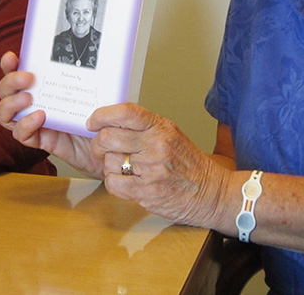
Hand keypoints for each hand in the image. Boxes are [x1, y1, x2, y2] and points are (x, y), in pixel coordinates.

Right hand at [0, 51, 101, 177]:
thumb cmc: (99, 114)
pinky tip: (39, 117)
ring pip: (4, 113)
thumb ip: (91, 75)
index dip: (9, 64)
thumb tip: (97, 53)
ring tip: (28, 98)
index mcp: (43, 85)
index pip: (17, 72)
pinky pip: (20, 134)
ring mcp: (33, 121)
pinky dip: (25, 125)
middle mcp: (33, 101)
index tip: (12, 57)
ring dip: (11, 104)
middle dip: (10, 81)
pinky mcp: (38, 139)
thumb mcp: (95, 90)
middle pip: (5, 90)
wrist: (107, 144)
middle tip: (27, 78)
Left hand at [87, 104, 231, 227]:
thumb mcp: (171, 135)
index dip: (102, 115)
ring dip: (108, 167)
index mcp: (160, 127)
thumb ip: (145, 127)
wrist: (211, 192)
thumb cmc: (189, 165)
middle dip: (98, 145)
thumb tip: (111, 122)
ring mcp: (151, 168)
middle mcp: (156, 144)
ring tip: (122, 170)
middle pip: (108, 137)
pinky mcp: (146, 191)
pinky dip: (113, 184)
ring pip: (108, 161)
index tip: (92, 122)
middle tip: (102, 151)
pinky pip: (112, 183)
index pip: (125, 112)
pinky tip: (125, 183)